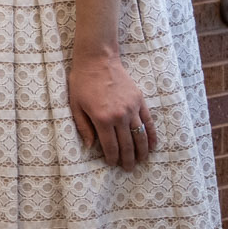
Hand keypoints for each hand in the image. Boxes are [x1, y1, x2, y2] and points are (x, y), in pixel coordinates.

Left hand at [68, 51, 154, 169]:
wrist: (97, 59)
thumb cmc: (82, 81)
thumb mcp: (75, 105)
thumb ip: (83, 126)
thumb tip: (89, 146)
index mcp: (102, 118)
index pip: (110, 145)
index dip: (112, 157)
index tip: (112, 164)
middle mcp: (119, 116)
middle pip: (127, 144)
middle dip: (128, 159)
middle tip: (129, 169)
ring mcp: (132, 108)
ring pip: (140, 136)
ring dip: (142, 151)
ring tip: (141, 161)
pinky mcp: (139, 101)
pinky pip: (148, 122)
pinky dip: (151, 135)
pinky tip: (152, 145)